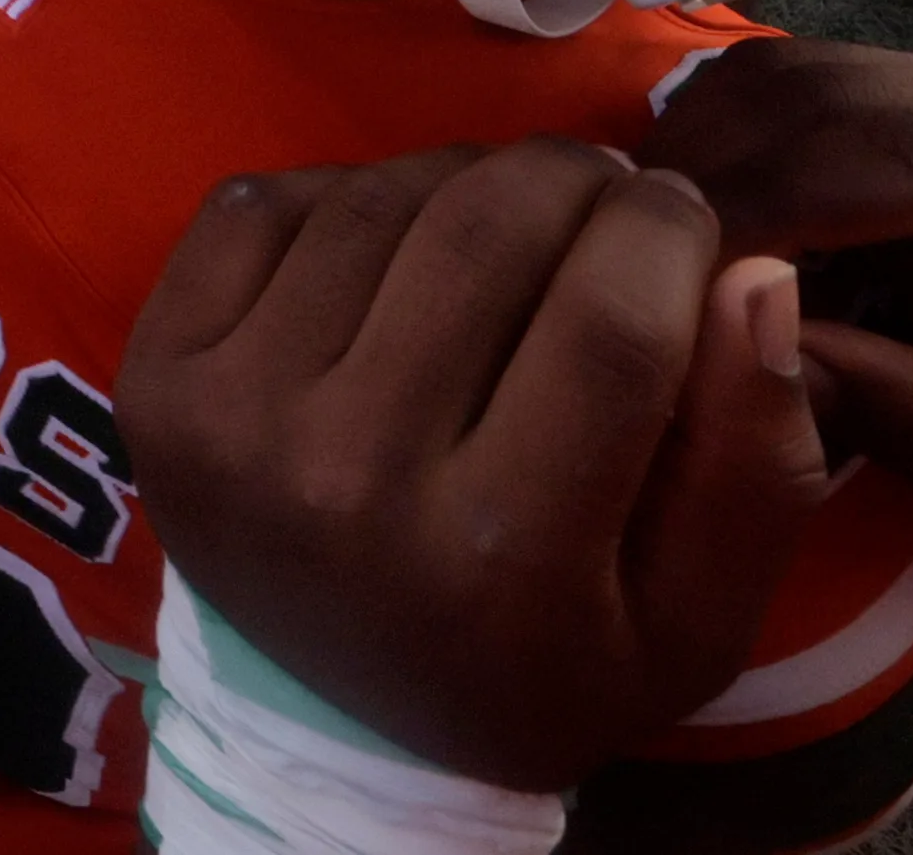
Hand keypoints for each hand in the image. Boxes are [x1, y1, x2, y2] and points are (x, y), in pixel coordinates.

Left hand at [122, 141, 832, 789]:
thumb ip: (758, 461)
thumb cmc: (548, 662)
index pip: (612, 320)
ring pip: (380, 198)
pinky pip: (261, 204)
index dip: (669, 230)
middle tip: (603, 198)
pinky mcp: (154, 379)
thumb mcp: (696, 621)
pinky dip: (343, 194)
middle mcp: (349, 483)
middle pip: (488, 232)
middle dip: (576, 181)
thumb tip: (755, 274)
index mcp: (502, 557)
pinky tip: (391, 251)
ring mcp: (233, 424)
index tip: (684, 214)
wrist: (349, 734)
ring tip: (507, 222)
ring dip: (464, 177)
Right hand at [636, 42, 912, 597]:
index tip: (665, 278)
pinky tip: (706, 235)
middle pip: (836, 92)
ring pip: (809, 75)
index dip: (768, 201)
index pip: (902, 152)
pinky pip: (821, 99)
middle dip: (715, 171)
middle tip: (621, 268)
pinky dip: (745, 151)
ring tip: (648, 254)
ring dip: (715, 151)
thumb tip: (753, 355)